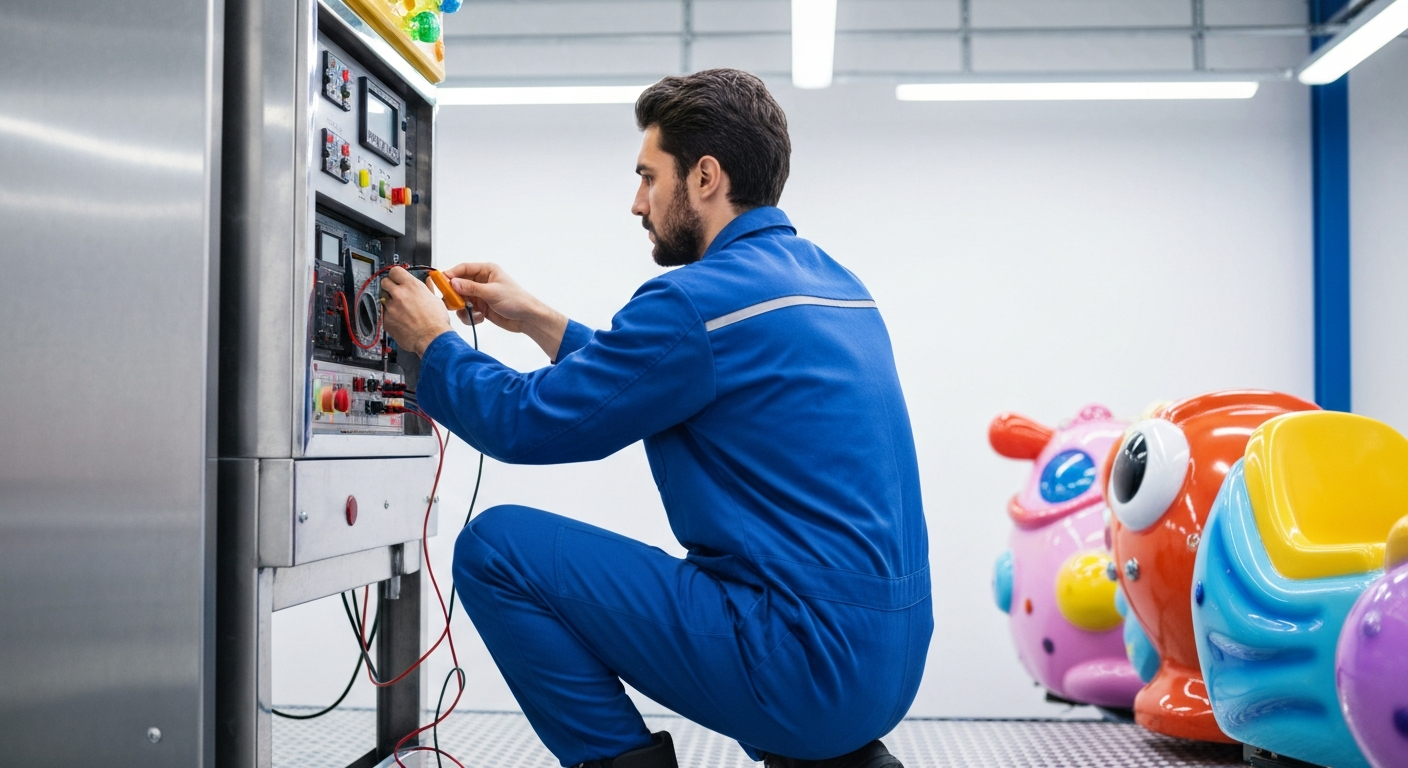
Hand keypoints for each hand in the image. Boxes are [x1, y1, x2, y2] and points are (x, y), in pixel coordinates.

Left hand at [380, 267, 452, 356]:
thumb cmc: (436, 322)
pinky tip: (401, 321)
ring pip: (383, 299)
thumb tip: (427, 282)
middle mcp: (399, 294)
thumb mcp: (435, 299)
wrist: (432, 339)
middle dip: (389, 286)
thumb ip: (427, 289)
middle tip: (396, 292)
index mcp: (412, 286)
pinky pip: (384, 314)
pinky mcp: (386, 320)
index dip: (396, 274)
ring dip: (390, 303)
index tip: (396, 278)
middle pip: (384, 282)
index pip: (395, 271)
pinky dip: (390, 317)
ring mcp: (391, 307)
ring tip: (402, 310)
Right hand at [441, 262, 567, 359]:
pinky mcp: (480, 307)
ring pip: (461, 299)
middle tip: (450, 302)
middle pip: (459, 284)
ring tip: (471, 312)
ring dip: (462, 308)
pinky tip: (480, 317)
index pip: (463, 268)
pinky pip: (467, 310)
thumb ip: (471, 288)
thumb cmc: (516, 300)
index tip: (441, 282)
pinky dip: (470, 315)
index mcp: (486, 271)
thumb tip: (454, 283)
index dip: (451, 274)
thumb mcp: (492, 292)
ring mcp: (480, 295)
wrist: (527, 318)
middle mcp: (482, 281)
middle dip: (455, 295)